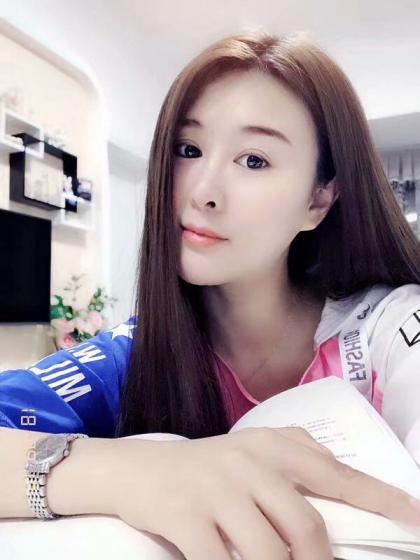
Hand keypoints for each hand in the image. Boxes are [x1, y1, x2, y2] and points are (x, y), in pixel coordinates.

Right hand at [113, 427, 419, 559]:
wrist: (136, 469)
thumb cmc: (201, 468)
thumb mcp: (248, 453)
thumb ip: (291, 463)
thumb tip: (336, 494)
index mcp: (270, 446)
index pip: (335, 474)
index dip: (379, 499)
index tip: (415, 520)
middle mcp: (247, 463)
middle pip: (306, 526)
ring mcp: (215, 488)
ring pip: (268, 552)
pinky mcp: (184, 515)